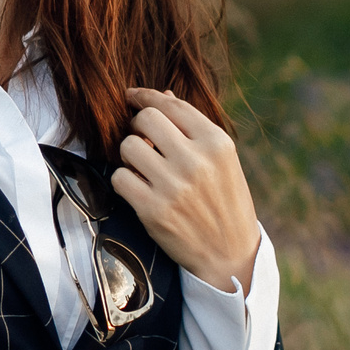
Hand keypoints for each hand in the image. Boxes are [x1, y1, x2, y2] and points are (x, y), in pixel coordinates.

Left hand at [111, 88, 260, 294]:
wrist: (229, 254)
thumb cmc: (225, 202)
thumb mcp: (222, 161)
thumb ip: (193, 128)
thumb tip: (163, 95)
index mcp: (217, 143)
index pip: (172, 105)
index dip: (146, 96)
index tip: (133, 96)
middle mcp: (196, 161)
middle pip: (146, 120)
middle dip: (138, 126)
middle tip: (142, 138)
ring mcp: (174, 186)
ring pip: (128, 147)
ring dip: (130, 154)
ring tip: (143, 167)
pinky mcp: (154, 210)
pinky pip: (120, 178)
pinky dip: (124, 181)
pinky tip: (138, 187)